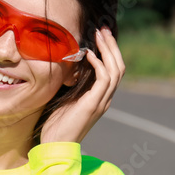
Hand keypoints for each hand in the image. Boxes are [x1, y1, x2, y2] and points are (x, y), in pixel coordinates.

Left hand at [40, 27, 124, 144]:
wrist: (55, 146)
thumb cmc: (56, 125)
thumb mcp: (65, 99)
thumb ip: (71, 85)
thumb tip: (66, 66)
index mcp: (100, 97)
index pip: (112, 70)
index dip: (109, 52)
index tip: (100, 36)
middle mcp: (105, 98)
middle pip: (118, 67)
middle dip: (112, 46)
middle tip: (103, 29)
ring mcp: (102, 101)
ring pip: (115, 70)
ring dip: (108, 50)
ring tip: (99, 35)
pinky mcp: (94, 104)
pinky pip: (104, 79)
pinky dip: (99, 64)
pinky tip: (89, 54)